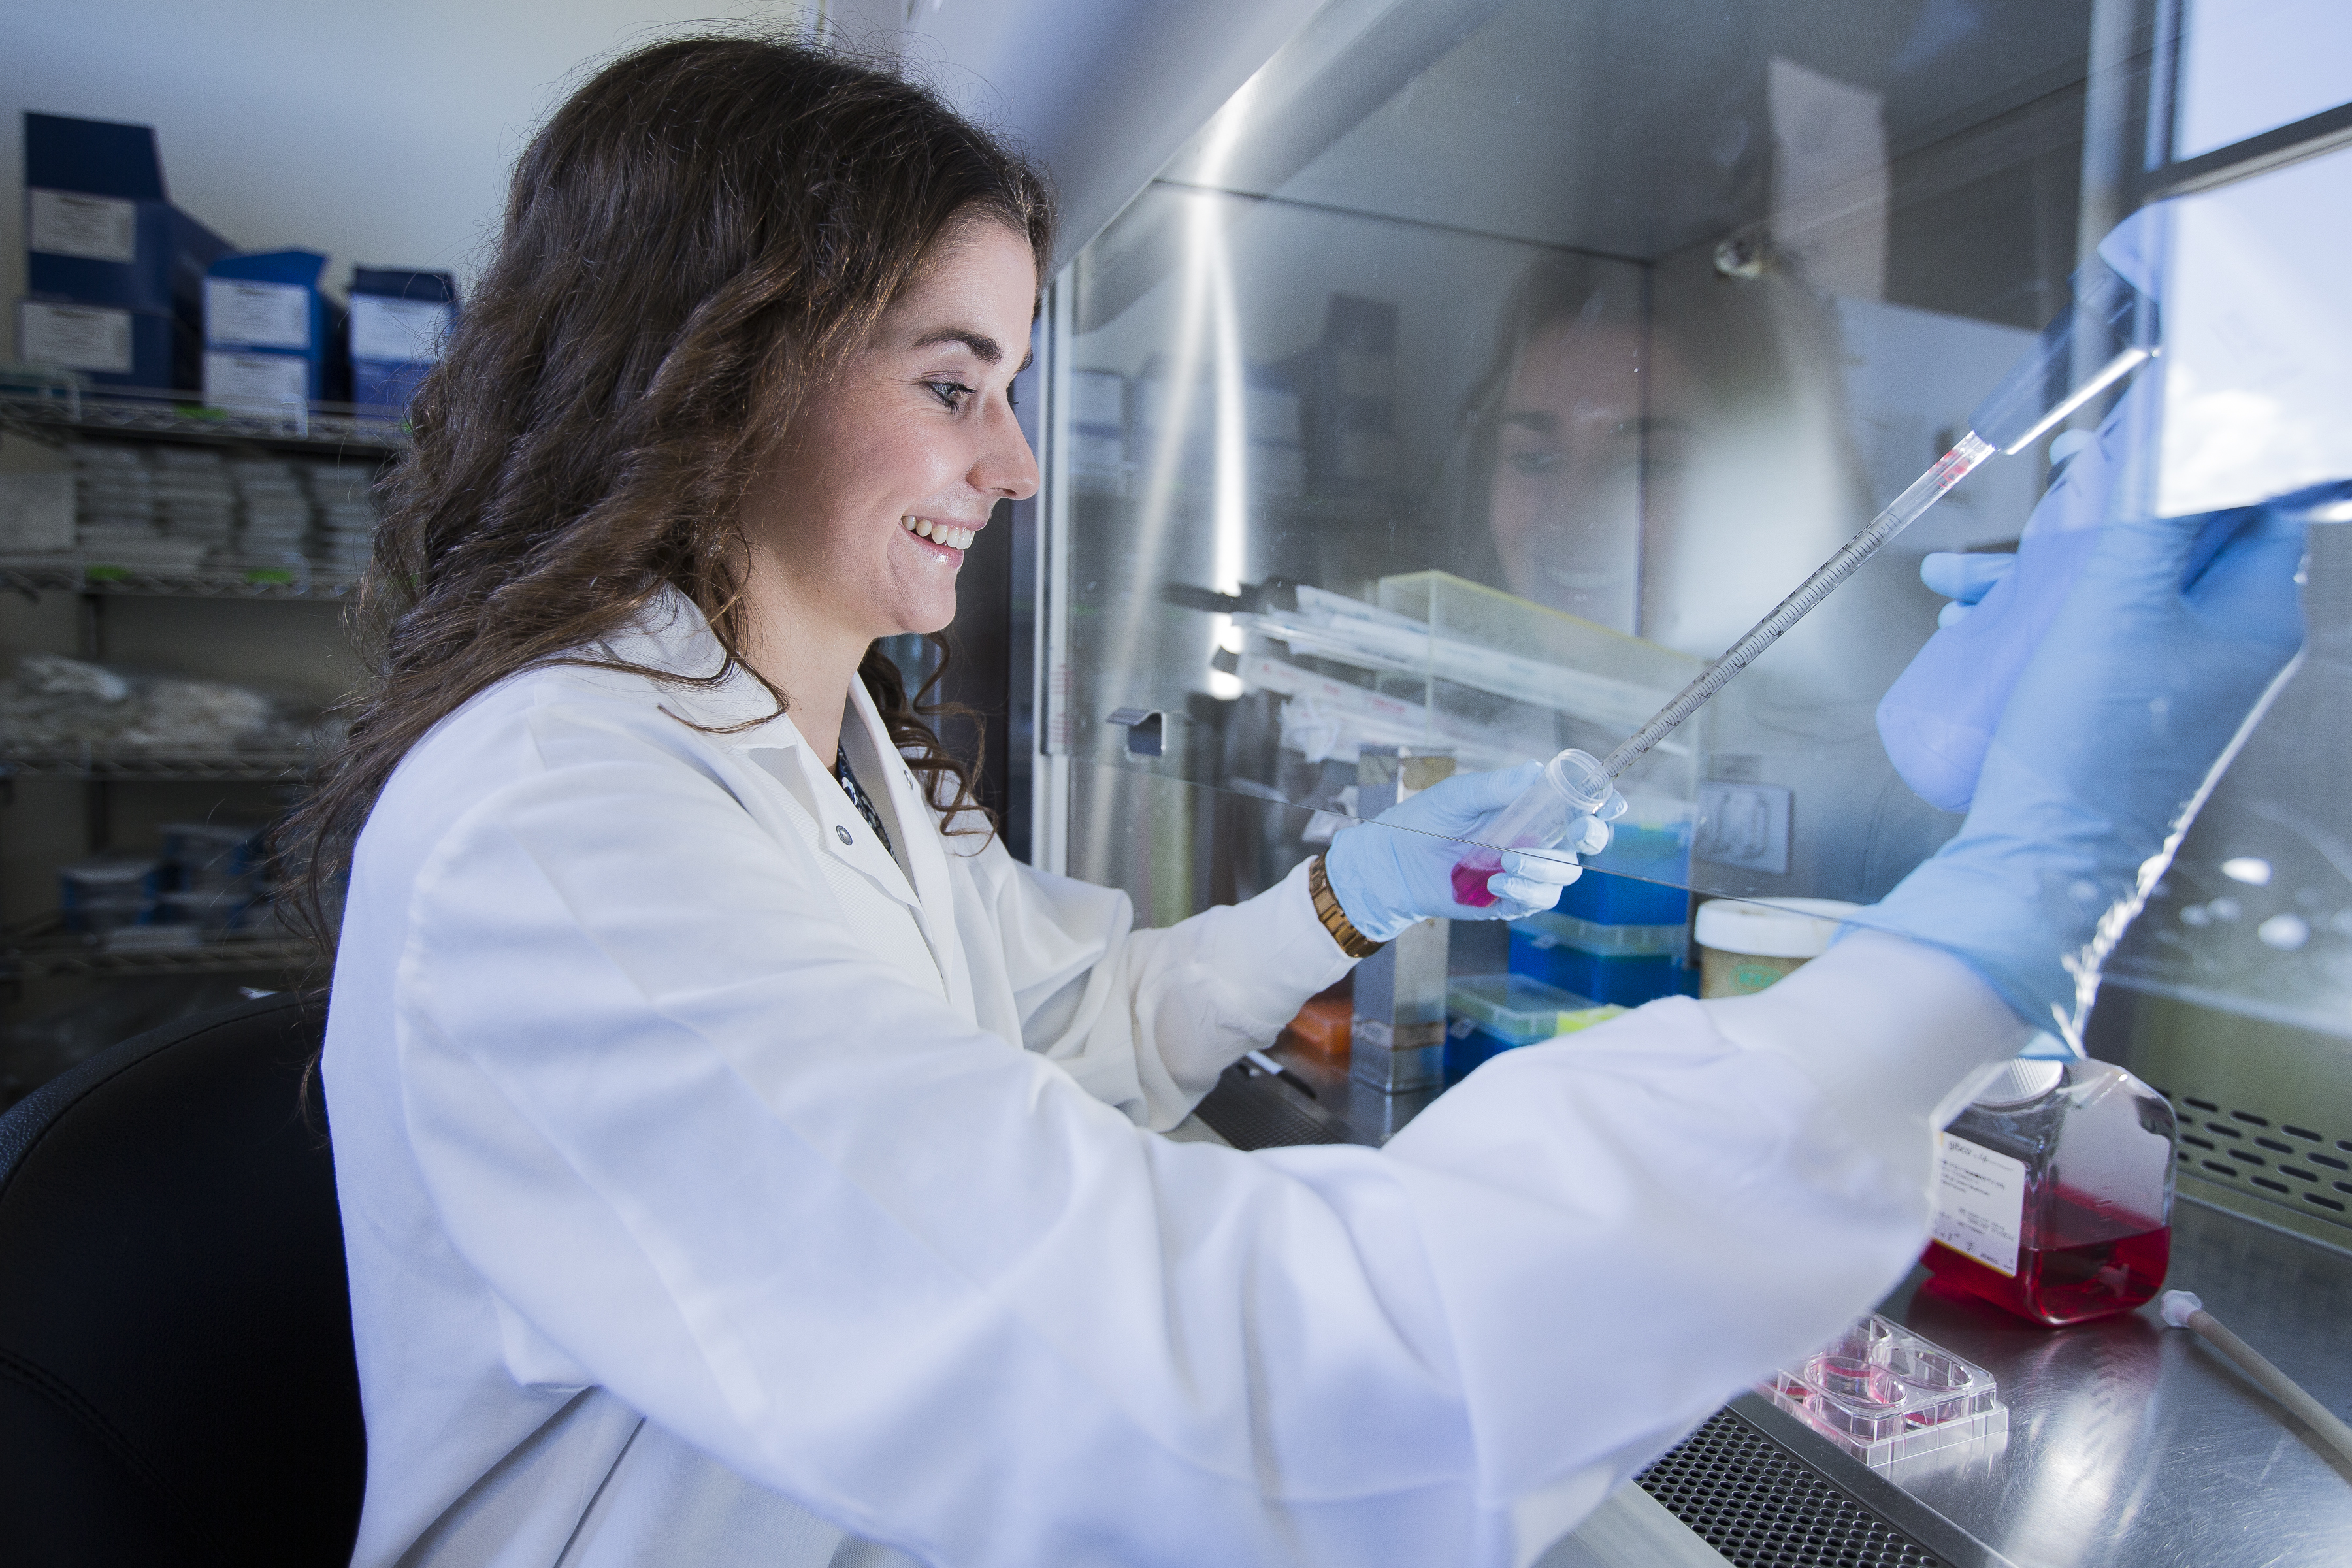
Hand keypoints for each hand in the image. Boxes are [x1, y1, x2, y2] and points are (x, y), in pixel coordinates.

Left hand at [1322, 762, 1620, 942]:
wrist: (1393, 863)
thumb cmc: (1426, 820)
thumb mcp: (1459, 795)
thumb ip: (1498, 786)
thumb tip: (1537, 770)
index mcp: (1530, 807)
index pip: (1579, 804)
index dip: (1603, 805)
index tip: (1612, 805)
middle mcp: (1537, 838)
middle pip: (1586, 840)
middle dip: (1590, 835)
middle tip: (1574, 832)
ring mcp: (1528, 871)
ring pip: (1566, 873)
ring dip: (1543, 867)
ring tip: (1505, 862)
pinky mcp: (1513, 900)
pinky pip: (1540, 899)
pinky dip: (1525, 892)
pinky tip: (1496, 884)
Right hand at [1855, 480, 2345, 1042]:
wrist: (2044, 861)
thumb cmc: (2091, 744)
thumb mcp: (2119, 605)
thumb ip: (2147, 511)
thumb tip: (2169, 429)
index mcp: (2254, 616)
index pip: (2247, 504)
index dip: (2191, 458)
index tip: (2129, 435)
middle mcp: (2221, 647)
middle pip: (2165, 541)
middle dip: (2088, 513)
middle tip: (2042, 489)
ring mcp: (2167, 682)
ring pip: (2105, 590)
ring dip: (2032, 572)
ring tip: (1953, 582)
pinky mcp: (2114, 711)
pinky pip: (2074, 640)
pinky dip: (2022, 624)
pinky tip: (1961, 631)